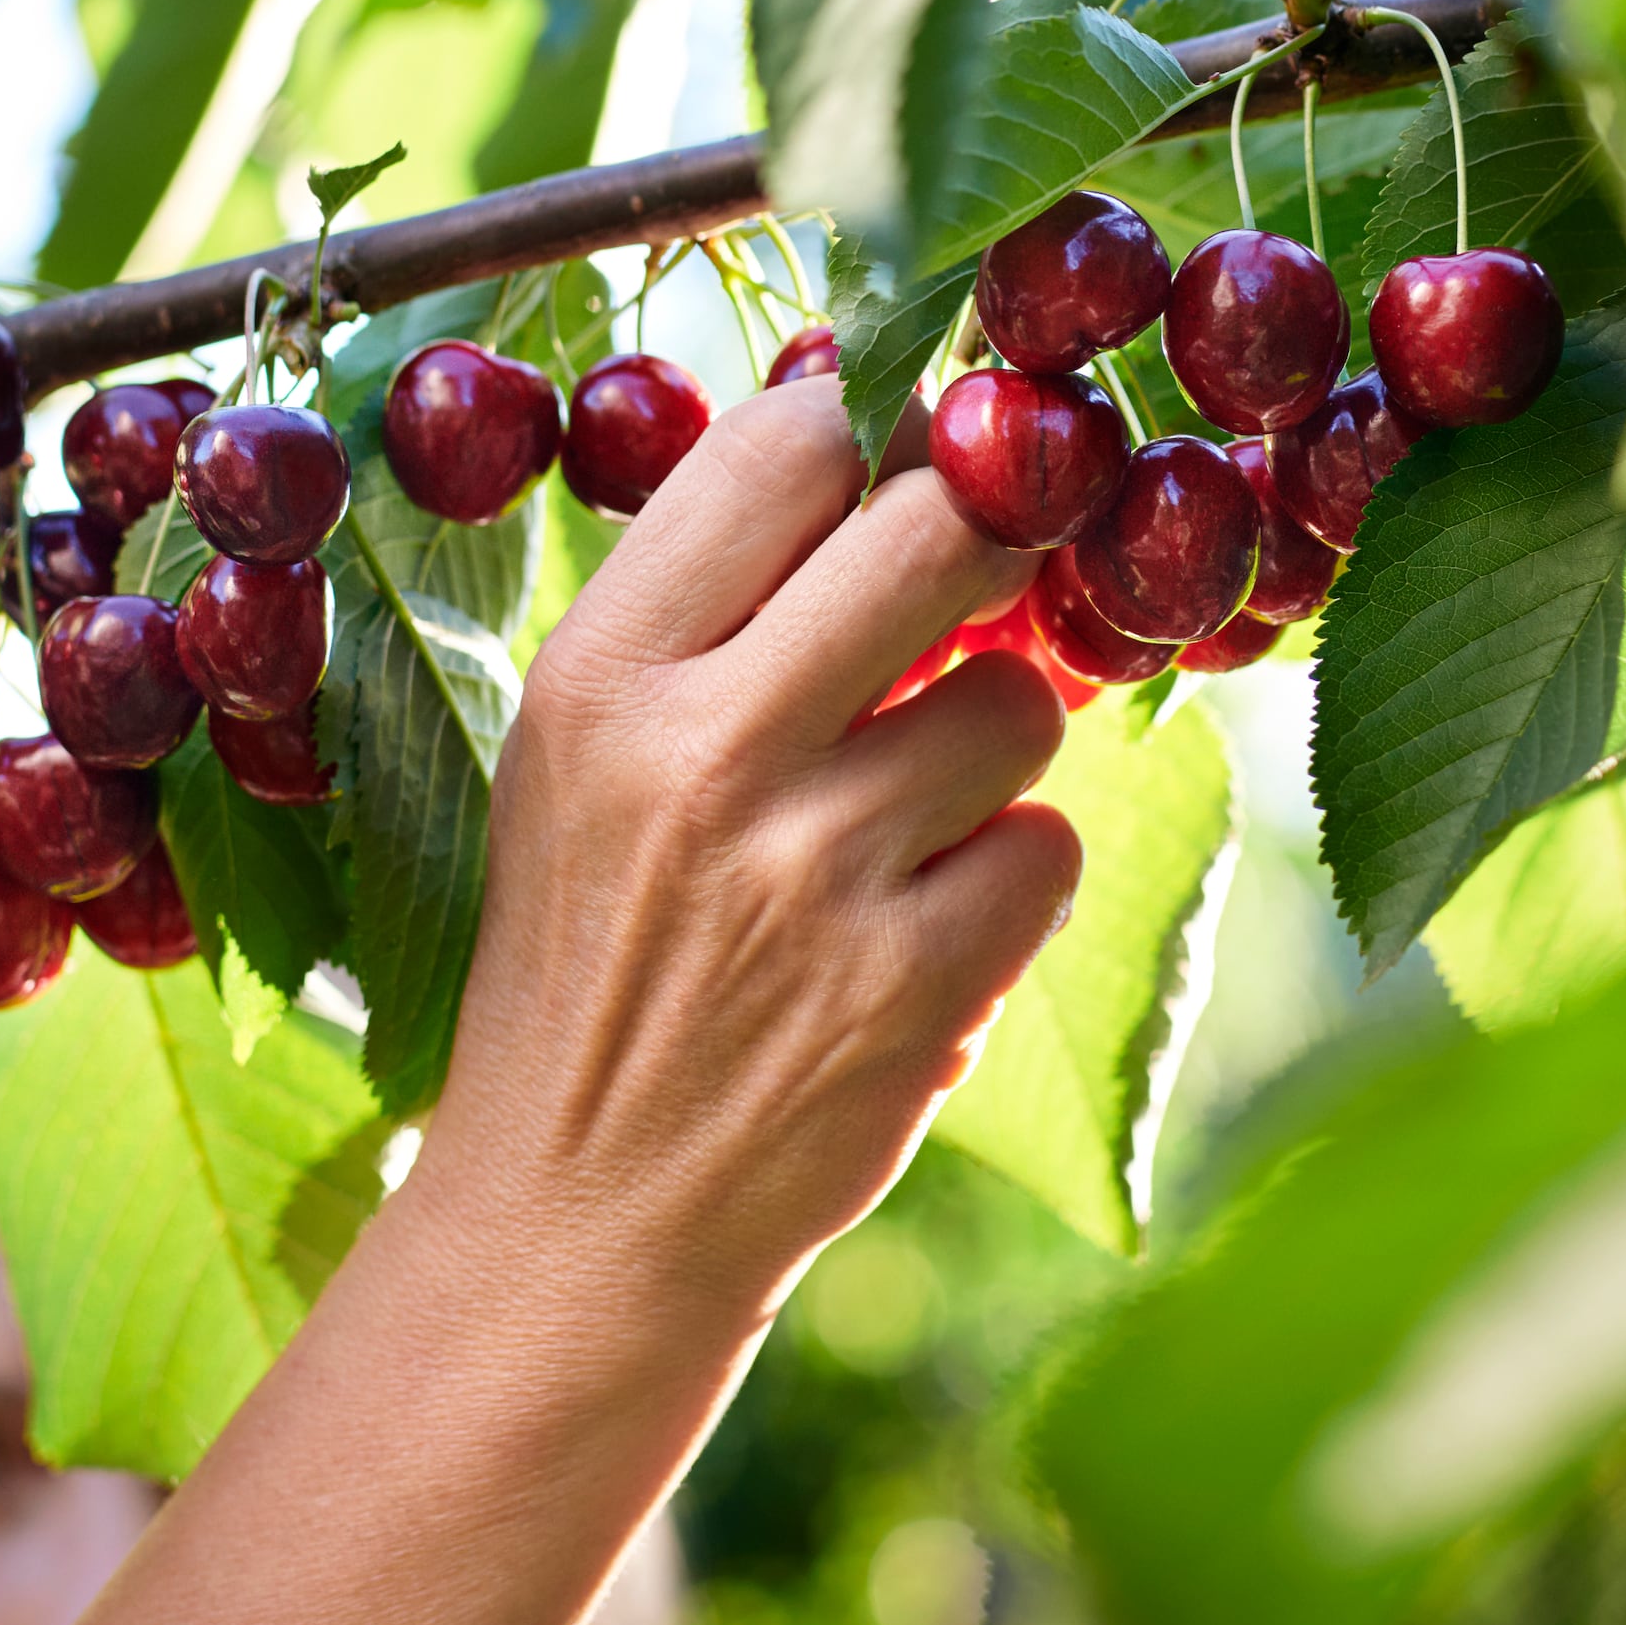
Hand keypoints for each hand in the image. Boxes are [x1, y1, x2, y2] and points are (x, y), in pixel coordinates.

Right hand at [416, 382, 1078, 1329]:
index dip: (876, 444)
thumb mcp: (581, 758)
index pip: (786, 450)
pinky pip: (1048, 848)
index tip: (902, 475)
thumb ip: (709, 603)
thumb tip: (858, 406)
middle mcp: (702, 754)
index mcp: (601, 677)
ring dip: (992, 749)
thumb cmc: (597, 954)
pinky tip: (922, 931)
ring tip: (905, 821)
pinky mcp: (912, 986)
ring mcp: (814, 872)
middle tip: (958, 607)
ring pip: (1020, 700)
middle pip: (942, 529)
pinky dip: (1008, 885)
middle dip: (979, 555)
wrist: (577, 1218)